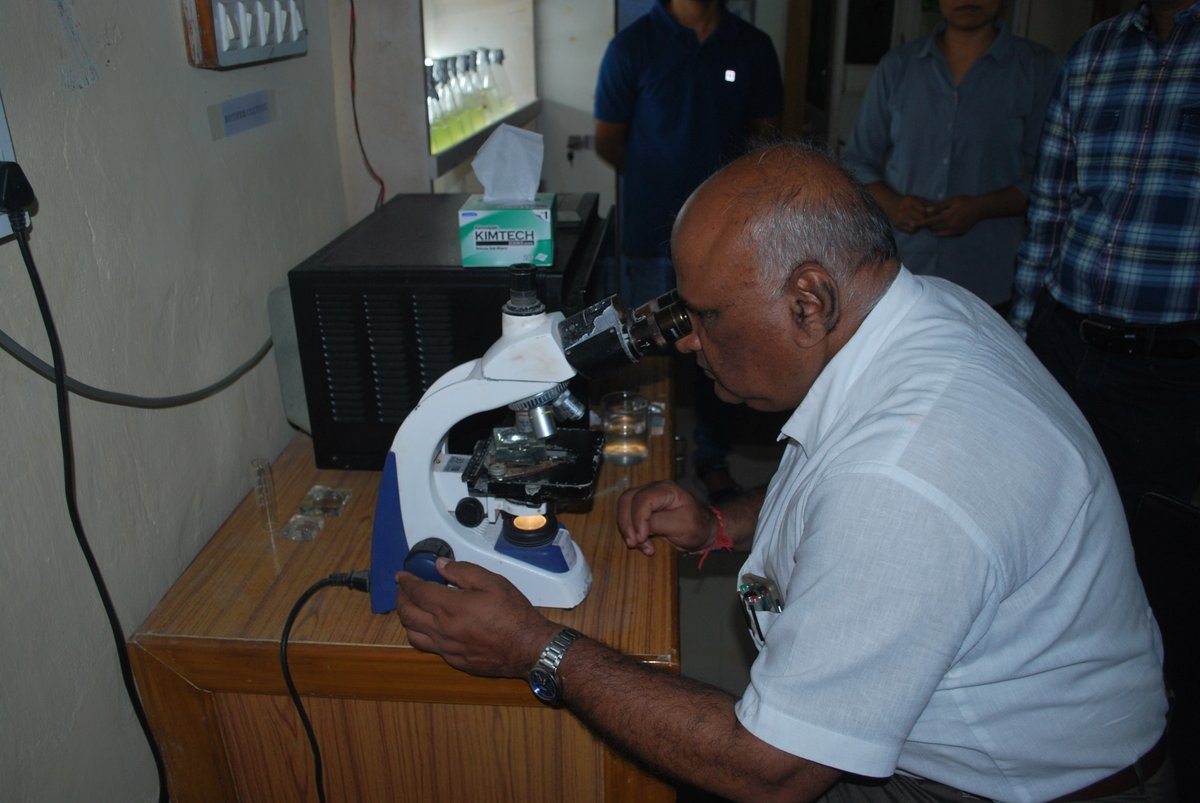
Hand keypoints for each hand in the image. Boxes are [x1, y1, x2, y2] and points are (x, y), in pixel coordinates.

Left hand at [395, 559, 558, 677]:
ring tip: (412, 607)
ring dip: (407, 618)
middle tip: (404, 589)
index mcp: (451, 607)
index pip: (417, 592)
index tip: (402, 576)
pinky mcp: (453, 660)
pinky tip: (430, 627)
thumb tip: (441, 566)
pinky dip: (422, 634)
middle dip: (401, 598)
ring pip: (412, 634)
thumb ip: (463, 571)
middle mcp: (443, 629)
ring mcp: (446, 647)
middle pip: (407, 614)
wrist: (527, 647)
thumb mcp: (492, 582)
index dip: (406, 582)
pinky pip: (428, 647)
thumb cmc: (514, 616)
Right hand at [616, 480, 714, 555]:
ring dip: (627, 528)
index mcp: (666, 490)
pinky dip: (631, 532)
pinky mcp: (642, 511)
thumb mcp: (682, 525)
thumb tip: (638, 530)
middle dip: (627, 522)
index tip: (641, 537)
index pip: (643, 498)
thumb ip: (659, 523)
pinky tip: (643, 544)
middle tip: (633, 543)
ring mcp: (646, 499)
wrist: (702, 531)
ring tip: (639, 545)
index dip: (638, 518)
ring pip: (624, 508)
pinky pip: (628, 518)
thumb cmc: (697, 526)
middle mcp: (653, 490)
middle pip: (627, 499)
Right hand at [889, 194, 934, 233]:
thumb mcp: (917, 199)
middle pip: (920, 218)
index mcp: (910, 200)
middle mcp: (904, 209)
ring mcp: (900, 218)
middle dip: (927, 221)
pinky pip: (911, 230)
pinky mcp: (898, 225)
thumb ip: (927, 204)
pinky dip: (916, 229)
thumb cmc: (908, 202)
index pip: (924, 210)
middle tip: (931, 221)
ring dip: (922, 226)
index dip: (931, 214)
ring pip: (916, 226)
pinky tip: (917, 226)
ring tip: (924, 224)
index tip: (935, 216)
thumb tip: (938, 211)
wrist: (891, 204)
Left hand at [926, 195, 981, 236]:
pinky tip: (943, 224)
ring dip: (935, 229)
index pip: (931, 221)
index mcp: (949, 216)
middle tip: (926, 219)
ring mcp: (956, 231)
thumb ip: (939, 206)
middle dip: (928, 225)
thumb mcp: (952, 200)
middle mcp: (952, 226)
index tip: (913, 223)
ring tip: (935, 222)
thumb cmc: (965, 201)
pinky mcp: (959, 233)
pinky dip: (942, 231)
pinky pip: (946, 235)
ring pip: (939, 233)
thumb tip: (927, 210)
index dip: (922, 222)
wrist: (980, 208)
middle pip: (934, 229)